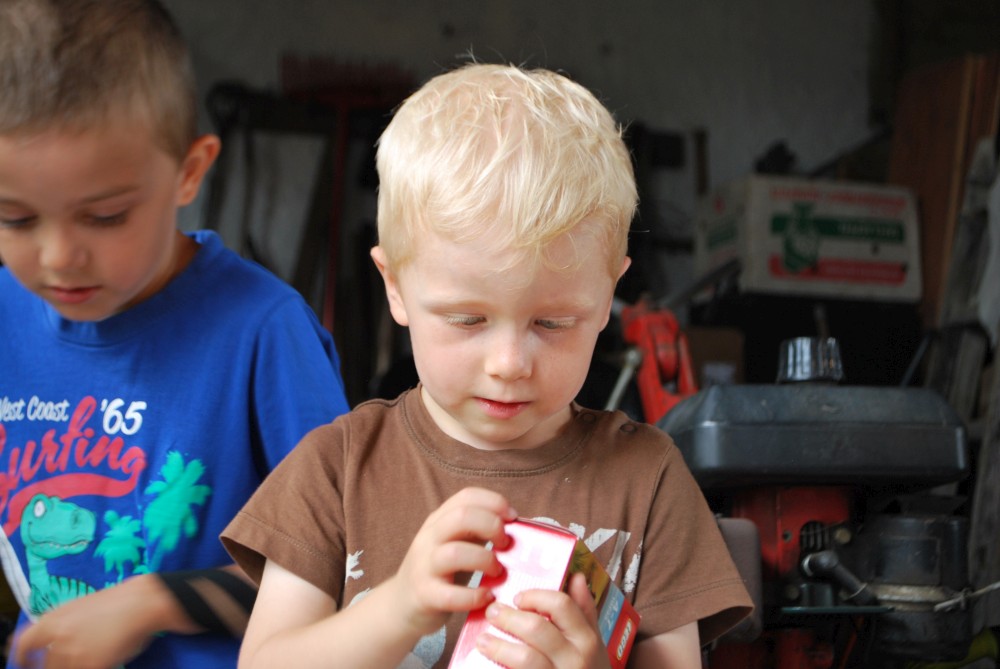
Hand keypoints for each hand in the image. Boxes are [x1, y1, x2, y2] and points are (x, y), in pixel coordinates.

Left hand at [13, 573, 185, 668]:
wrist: (141, 602)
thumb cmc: (115, 602)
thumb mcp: (78, 608)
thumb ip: (60, 626)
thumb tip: (53, 644)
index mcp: (52, 621)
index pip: (23, 645)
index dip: (22, 658)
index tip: (26, 664)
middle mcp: (58, 638)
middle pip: (46, 665)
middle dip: (56, 666)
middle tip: (74, 660)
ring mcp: (73, 654)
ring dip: (76, 665)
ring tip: (93, 656)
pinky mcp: (91, 665)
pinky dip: (91, 666)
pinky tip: (103, 659)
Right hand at [385, 487, 516, 639]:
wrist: (401, 605)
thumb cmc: (440, 572)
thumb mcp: (455, 543)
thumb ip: (478, 531)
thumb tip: (514, 524)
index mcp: (439, 520)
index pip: (466, 496)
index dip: (495, 502)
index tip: (513, 517)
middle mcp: (429, 538)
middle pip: (461, 516)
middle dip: (492, 525)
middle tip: (505, 544)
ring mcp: (424, 566)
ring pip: (454, 553)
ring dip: (485, 559)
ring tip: (497, 571)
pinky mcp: (424, 595)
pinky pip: (451, 594)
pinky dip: (474, 596)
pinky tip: (486, 596)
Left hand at [474, 572, 611, 668]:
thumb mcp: (594, 643)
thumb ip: (584, 611)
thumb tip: (576, 577)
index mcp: (587, 639)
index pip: (561, 605)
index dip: (535, 597)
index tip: (518, 598)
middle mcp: (574, 659)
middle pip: (536, 628)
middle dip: (508, 617)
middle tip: (492, 612)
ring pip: (524, 658)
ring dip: (498, 646)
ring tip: (483, 641)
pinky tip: (490, 665)